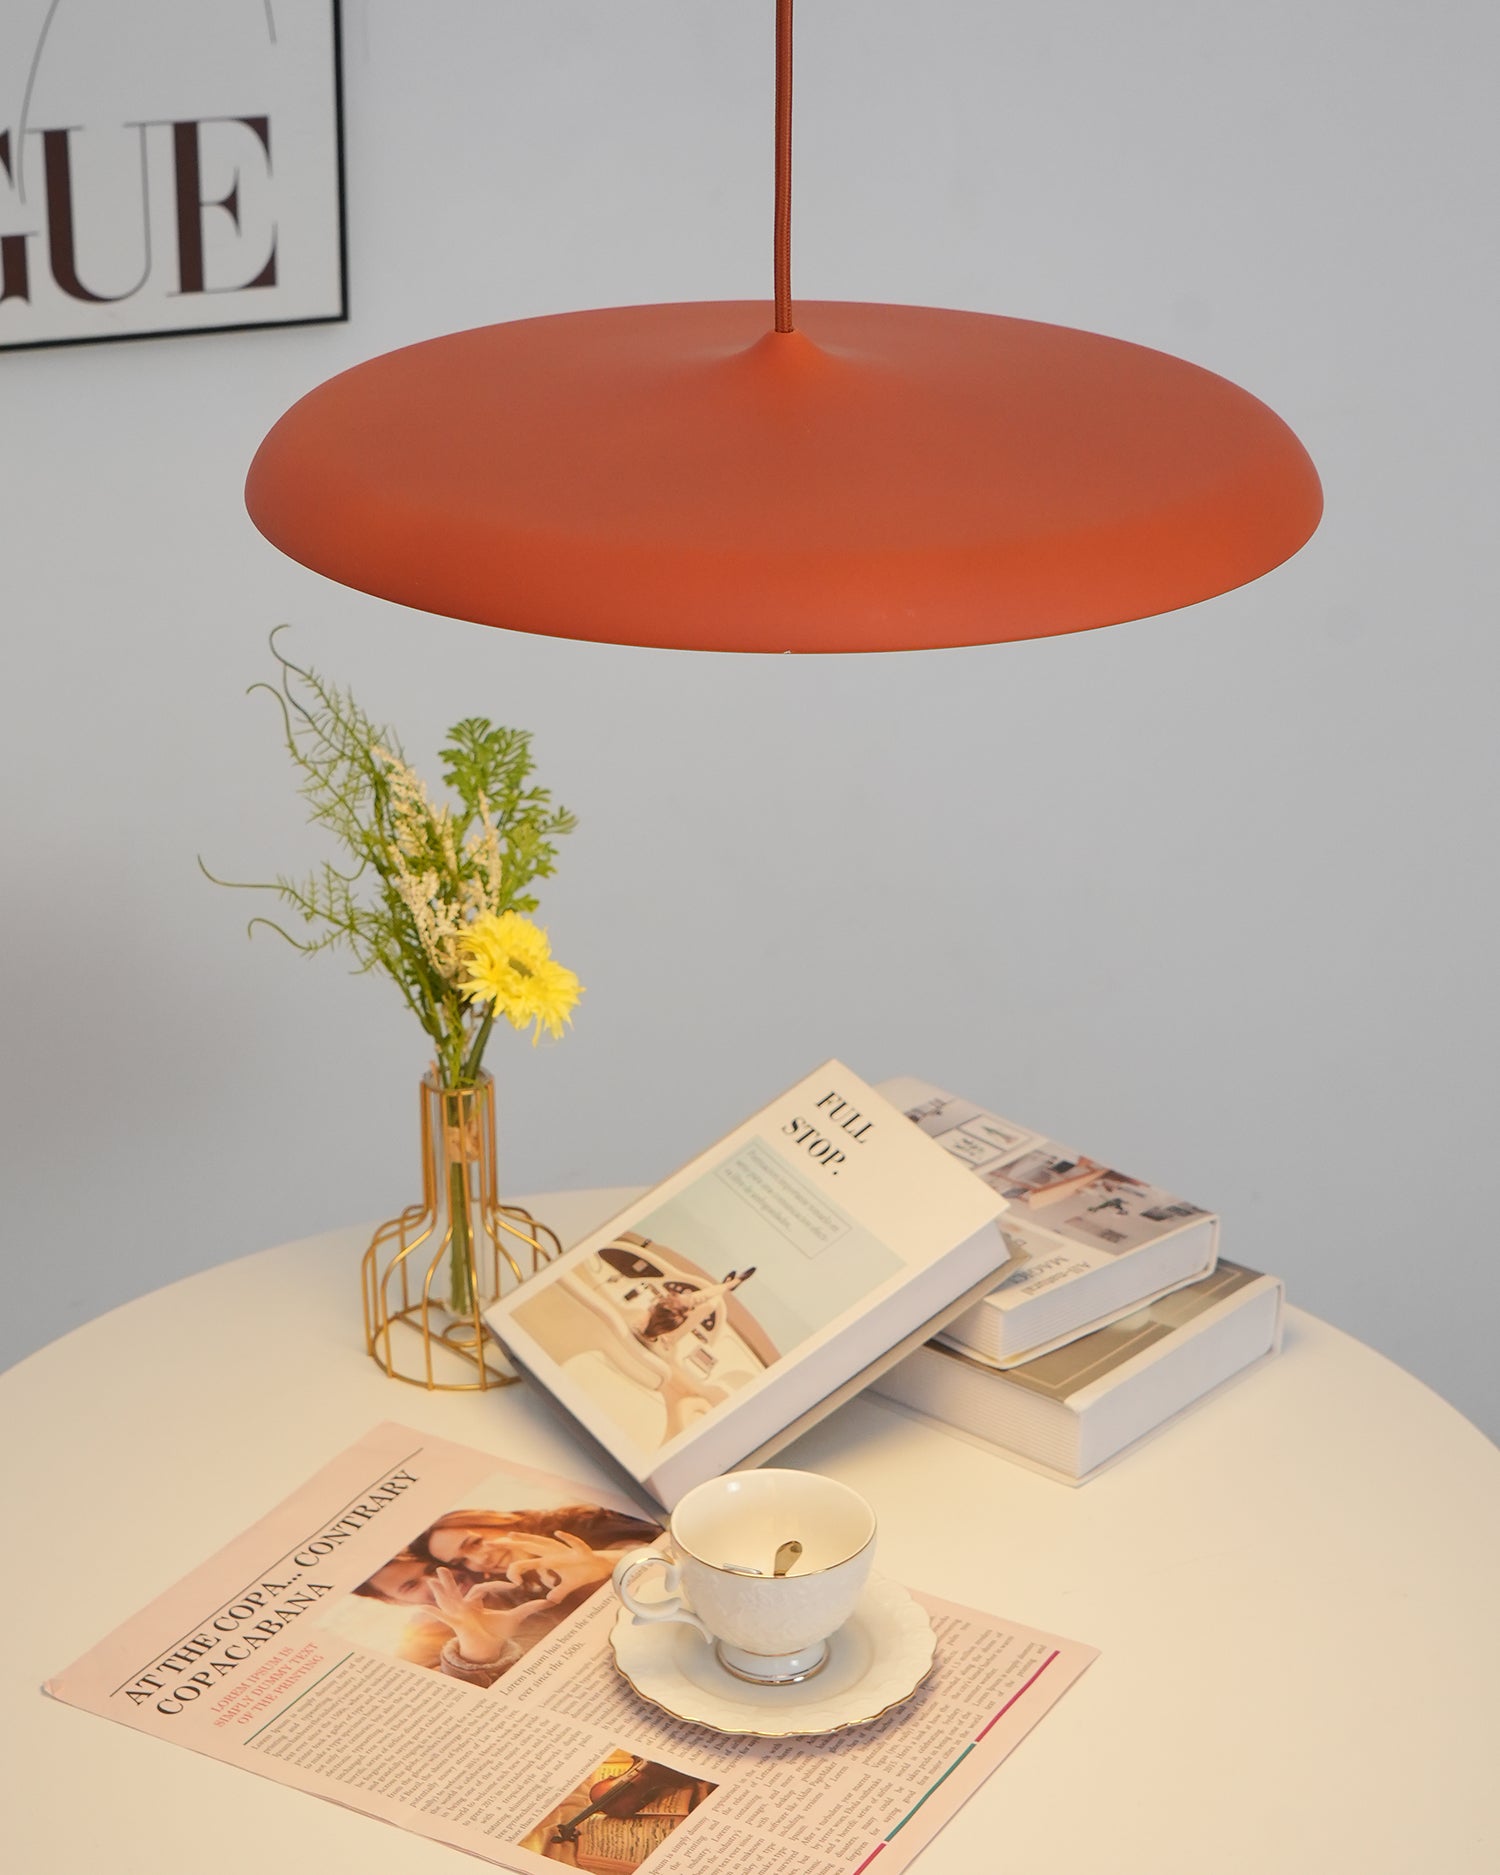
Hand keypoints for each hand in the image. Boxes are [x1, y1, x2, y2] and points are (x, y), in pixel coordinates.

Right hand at [425, 1567, 552, 1663]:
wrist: (490, 1652)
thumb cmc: (498, 1634)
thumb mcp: (515, 1618)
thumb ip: (529, 1608)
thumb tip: (549, 1601)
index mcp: (477, 1604)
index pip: (483, 1588)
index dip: (498, 1585)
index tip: (515, 1585)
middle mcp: (465, 1608)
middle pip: (456, 1591)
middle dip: (448, 1582)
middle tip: (440, 1567)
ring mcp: (459, 1616)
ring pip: (447, 1601)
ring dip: (439, 1592)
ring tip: (430, 1580)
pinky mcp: (457, 1625)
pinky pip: (443, 1618)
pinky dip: (432, 1614)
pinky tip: (420, 1609)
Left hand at [502, 1531, 613, 1600]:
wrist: (602, 1565)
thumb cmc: (583, 1572)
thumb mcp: (568, 1585)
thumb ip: (558, 1591)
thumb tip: (550, 1600)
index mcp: (549, 1557)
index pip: (526, 1555)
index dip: (512, 1558)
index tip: (501, 1567)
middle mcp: (554, 1551)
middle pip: (528, 1545)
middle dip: (509, 1544)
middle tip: (489, 1543)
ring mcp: (565, 1550)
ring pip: (543, 1543)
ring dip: (528, 1539)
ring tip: (512, 1536)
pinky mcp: (580, 1552)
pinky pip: (573, 1544)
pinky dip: (567, 1538)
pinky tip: (558, 1533)